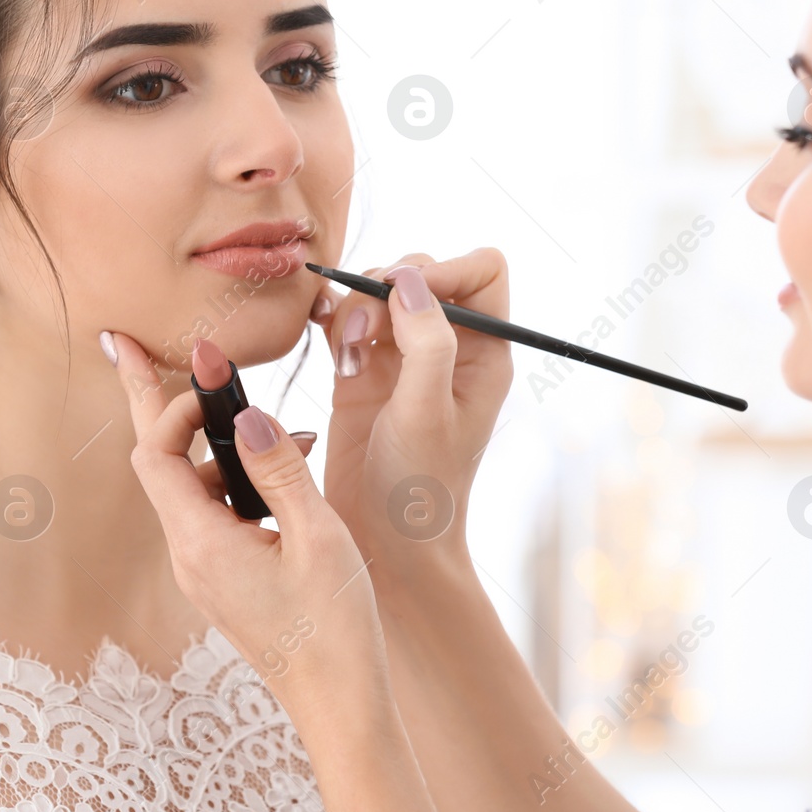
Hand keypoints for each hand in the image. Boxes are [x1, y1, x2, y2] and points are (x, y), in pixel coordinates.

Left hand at [101, 330, 386, 702]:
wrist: (340, 706)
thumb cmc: (335, 628)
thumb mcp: (317, 537)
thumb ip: (279, 469)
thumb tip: (245, 413)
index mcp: (202, 544)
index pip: (156, 455)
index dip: (175, 406)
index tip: (211, 373)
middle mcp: (190, 556)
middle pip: (156, 462)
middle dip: (149, 402)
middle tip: (126, 345)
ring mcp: (203, 570)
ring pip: (188, 487)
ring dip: (216, 447)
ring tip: (267, 423)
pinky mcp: (222, 578)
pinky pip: (211, 513)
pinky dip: (234, 481)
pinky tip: (280, 473)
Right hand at [310, 249, 513, 566]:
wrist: (382, 542)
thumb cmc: (419, 490)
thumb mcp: (426, 413)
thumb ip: (426, 343)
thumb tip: (410, 279)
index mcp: (484, 353)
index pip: (481, 270)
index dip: (445, 269)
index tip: (404, 295)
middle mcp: (447, 347)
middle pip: (419, 274)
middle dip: (384, 290)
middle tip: (364, 338)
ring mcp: (401, 357)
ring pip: (377, 292)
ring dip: (354, 311)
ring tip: (347, 361)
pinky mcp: (361, 371)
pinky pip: (345, 320)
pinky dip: (331, 320)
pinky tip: (327, 345)